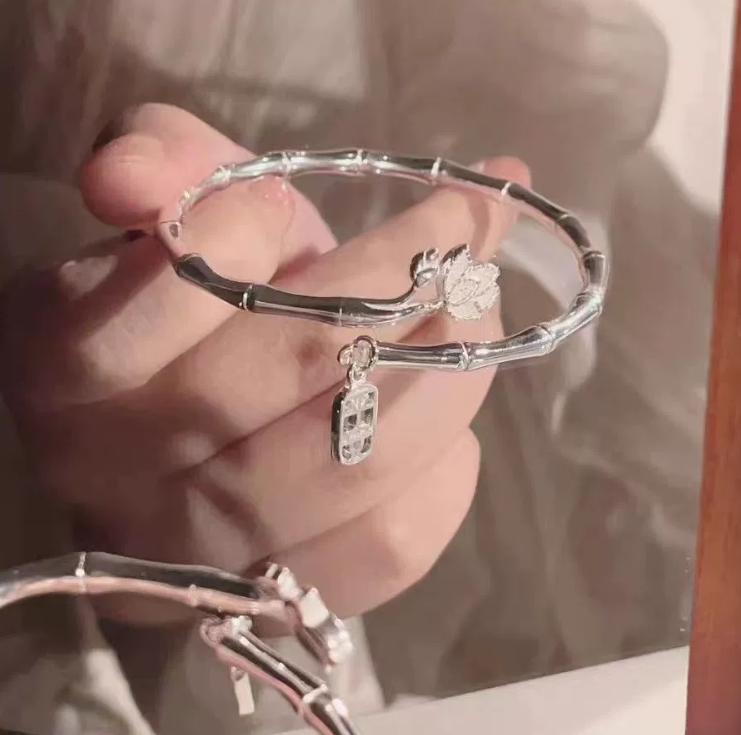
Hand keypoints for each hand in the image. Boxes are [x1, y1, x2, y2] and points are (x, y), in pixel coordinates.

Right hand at [0, 104, 527, 618]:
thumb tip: (132, 176)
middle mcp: (126, 474)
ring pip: (362, 463)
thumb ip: (156, 162)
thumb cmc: (197, 301)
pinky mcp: (284, 598)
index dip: (253, 233)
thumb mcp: (176, 210)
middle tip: (469, 225)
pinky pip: (394, 540)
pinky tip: (442, 419)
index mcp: (69, 364)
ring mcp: (209, 555)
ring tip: (473, 311)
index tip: (297, 198)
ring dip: (451, 371)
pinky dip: (446, 469)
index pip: (171, 289)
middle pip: (302, 367)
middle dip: (412, 278)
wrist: (196, 422)